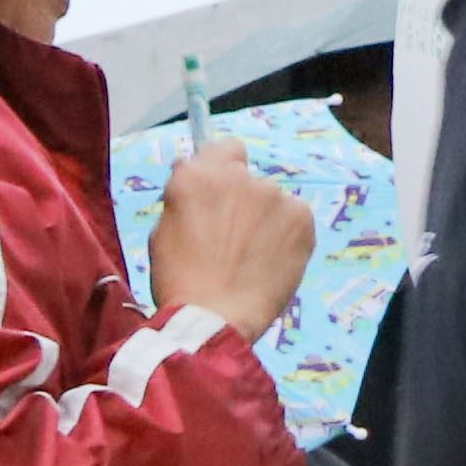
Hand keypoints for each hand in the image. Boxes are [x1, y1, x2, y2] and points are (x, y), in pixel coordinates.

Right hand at [147, 140, 316, 340]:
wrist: (214, 317)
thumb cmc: (178, 280)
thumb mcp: (162, 233)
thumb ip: (183, 199)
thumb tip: (192, 173)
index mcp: (196, 176)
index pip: (224, 148)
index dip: (221, 169)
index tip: (218, 192)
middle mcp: (239, 177)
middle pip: (248, 179)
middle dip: (241, 201)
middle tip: (230, 239)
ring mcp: (275, 196)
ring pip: (272, 202)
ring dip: (264, 220)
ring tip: (250, 258)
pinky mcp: (302, 218)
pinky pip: (294, 220)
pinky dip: (285, 236)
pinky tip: (269, 262)